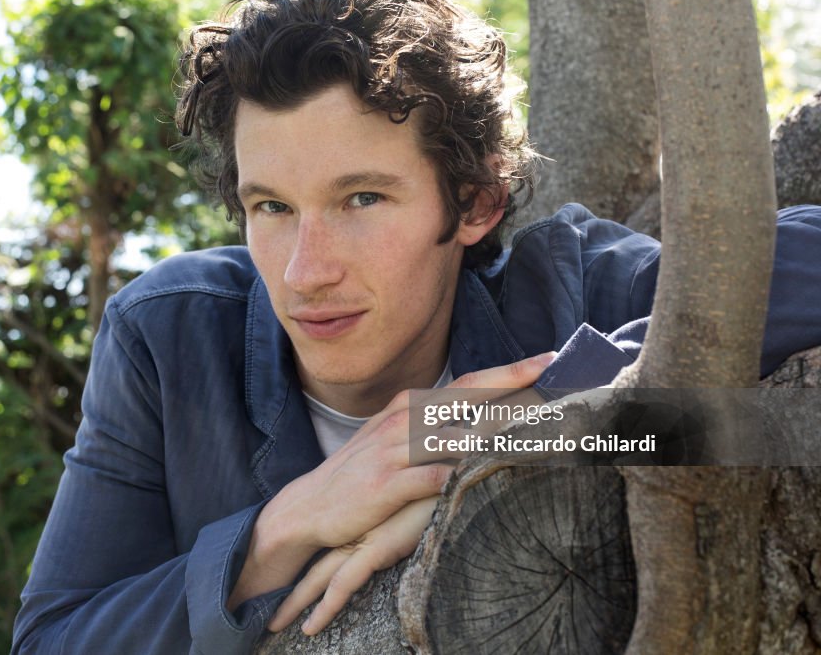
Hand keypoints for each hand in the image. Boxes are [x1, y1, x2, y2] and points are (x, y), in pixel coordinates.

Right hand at [227, 352, 555, 609]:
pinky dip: (467, 477)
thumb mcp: (395, 443)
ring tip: (545, 432)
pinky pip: (437, 478)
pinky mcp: (386, 483)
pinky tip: (494, 478)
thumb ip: (434, 432)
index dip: (509, 371)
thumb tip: (484, 428)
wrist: (308, 507)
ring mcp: (394, 450)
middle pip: (469, 398)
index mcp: (409, 407)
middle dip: (515, 386)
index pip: (468, 383)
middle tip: (557, 376)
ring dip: (502, 434)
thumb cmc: (361, 475)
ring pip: (459, 436)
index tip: (550, 360)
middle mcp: (404, 420)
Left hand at [267, 495, 438, 634]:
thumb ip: (409, 512)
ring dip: (295, 603)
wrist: (452, 468)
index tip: (286, 581)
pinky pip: (343, 585)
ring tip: (274, 625)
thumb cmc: (442, 483)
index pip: (327, 543)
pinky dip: (325, 608)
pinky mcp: (376, 547)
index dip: (305, 561)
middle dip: (290, 588)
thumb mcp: (421, 502)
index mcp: (363, 518)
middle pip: (313, 561)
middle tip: (269, 610)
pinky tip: (309, 628)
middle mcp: (356, 527)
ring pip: (318, 577)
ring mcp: (363, 537)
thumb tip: (410, 523)